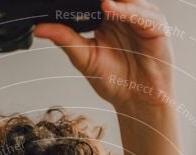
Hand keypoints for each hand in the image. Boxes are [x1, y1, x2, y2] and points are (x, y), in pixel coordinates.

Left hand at [34, 0, 174, 111]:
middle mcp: (125, 14)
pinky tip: (110, 8)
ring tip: (96, 0)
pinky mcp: (156, 28)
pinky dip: (126, 10)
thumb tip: (38, 29)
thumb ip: (64, 39)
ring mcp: (141, 18)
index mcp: (108, 17)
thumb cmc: (115, 81)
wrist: (136, 103)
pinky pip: (142, 15)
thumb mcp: (83, 58)